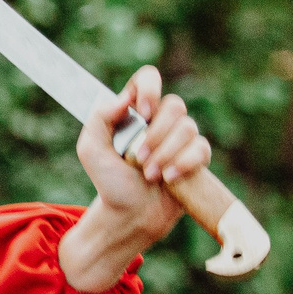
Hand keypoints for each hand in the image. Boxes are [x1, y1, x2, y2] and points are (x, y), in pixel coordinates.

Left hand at [58, 65, 212, 292]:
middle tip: (137, 158)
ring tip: (149, 174)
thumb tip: (124, 98)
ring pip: (188, 128)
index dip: (150, 88)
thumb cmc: (109, 181)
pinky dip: (184, 164)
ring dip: (165, 154)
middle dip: (156, 135)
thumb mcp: (91, 149)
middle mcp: (160, 120)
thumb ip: (100, 118)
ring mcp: (181, 138)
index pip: (148, 78)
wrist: (129, 214)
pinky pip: (201, 148)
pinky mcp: (197, 158)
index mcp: (135, 111)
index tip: (144, 110)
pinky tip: (169, 179)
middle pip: (175, 105)